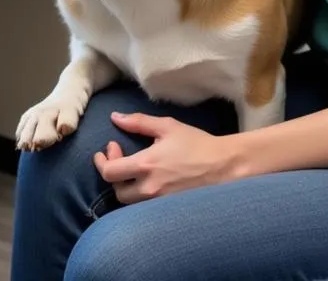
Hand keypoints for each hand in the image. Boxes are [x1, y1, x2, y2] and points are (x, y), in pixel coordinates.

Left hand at [93, 111, 237, 203]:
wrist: (224, 166)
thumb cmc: (196, 143)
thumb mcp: (168, 126)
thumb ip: (139, 122)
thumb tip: (115, 118)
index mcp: (147, 165)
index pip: (110, 172)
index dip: (103, 161)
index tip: (109, 148)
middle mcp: (150, 188)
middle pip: (117, 192)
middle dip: (112, 174)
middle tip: (118, 157)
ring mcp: (159, 203)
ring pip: (130, 203)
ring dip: (125, 186)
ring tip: (131, 170)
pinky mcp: (167, 210)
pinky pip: (144, 208)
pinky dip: (138, 196)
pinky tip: (145, 182)